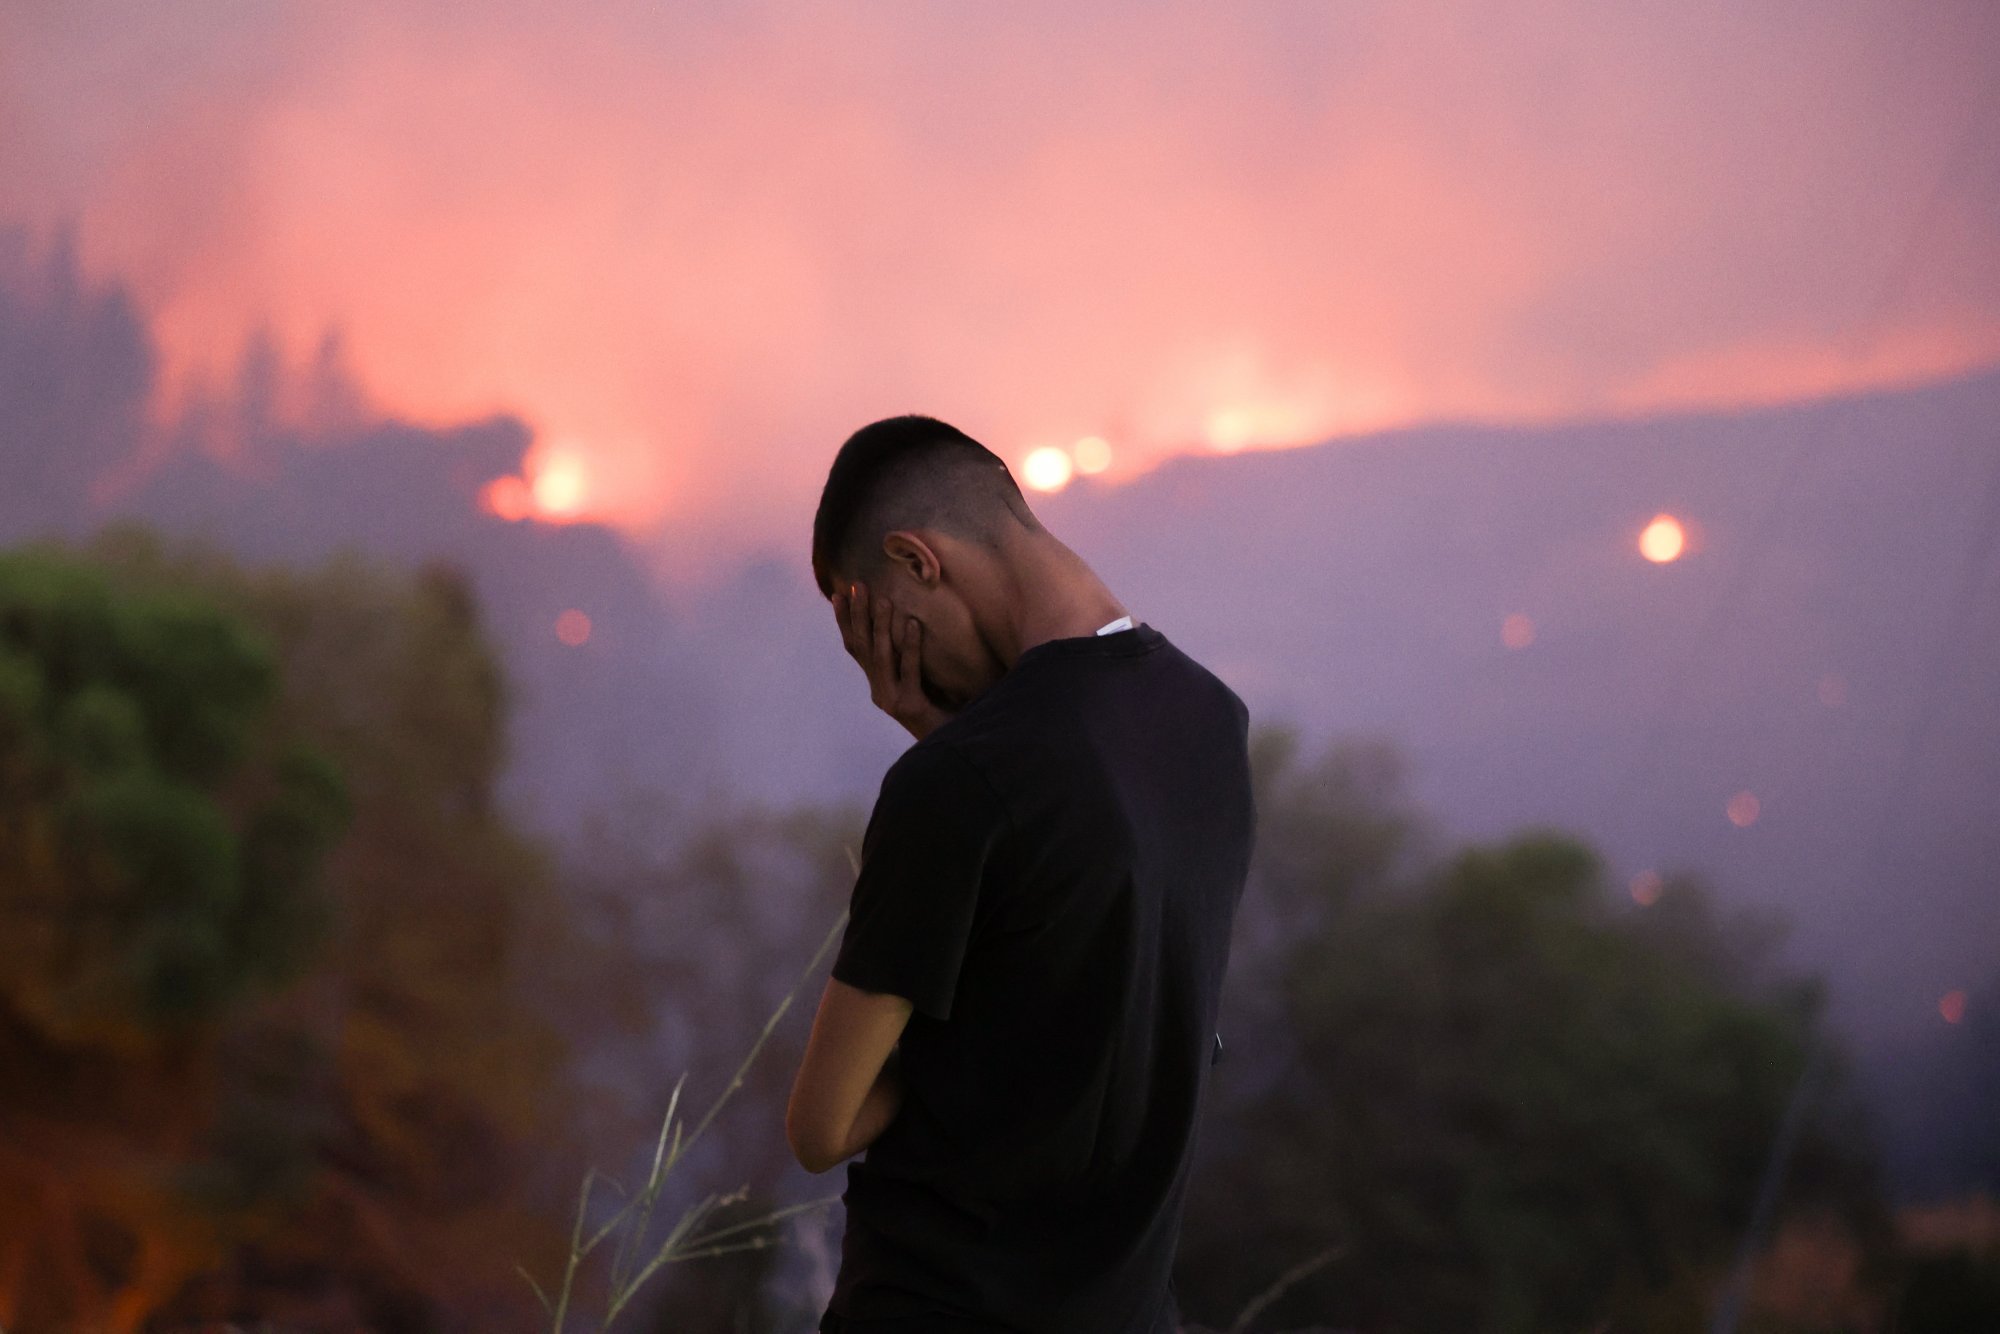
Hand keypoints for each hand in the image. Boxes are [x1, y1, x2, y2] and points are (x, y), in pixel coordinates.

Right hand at [832, 581, 953, 741]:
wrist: (952, 747)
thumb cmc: (941, 711)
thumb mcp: (918, 682)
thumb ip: (906, 661)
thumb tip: (907, 621)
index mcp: (878, 686)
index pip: (856, 649)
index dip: (845, 622)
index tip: (839, 594)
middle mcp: (880, 692)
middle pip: (863, 648)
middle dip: (858, 615)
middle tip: (857, 586)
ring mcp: (893, 700)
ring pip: (882, 656)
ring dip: (881, 625)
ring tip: (884, 599)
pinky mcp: (912, 706)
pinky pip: (909, 670)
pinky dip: (911, 645)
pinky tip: (914, 624)